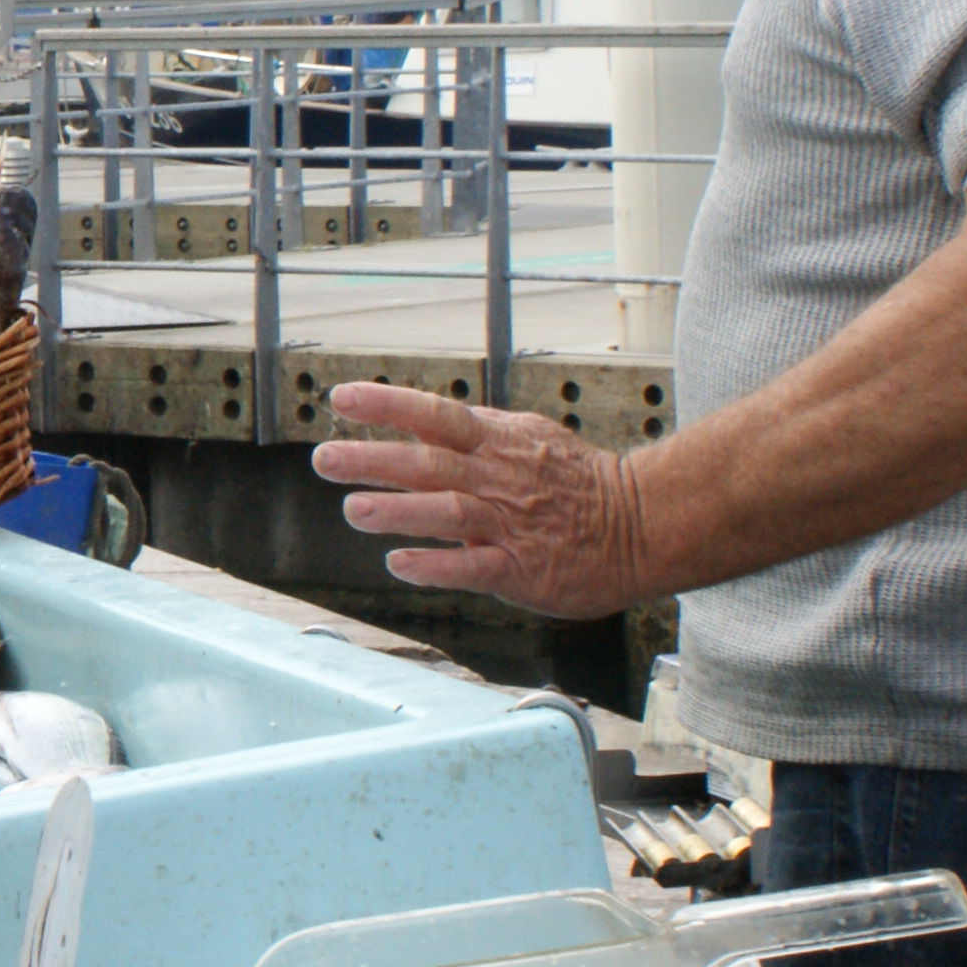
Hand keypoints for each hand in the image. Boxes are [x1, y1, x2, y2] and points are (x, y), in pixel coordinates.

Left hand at [309, 380, 652, 620]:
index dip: (388, 405)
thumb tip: (421, 423)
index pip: (436, 415)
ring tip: (354, 510)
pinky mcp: (522, 569)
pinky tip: (399, 564)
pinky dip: (436, 565)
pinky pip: (474, 567)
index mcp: (497, 444)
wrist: (642, 526)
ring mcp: (510, 524)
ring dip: (399, 511)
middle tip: (324, 459)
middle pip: (429, 464)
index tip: (341, 397)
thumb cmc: (578, 483)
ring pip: (449, 512)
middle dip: (373, 461)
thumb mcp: (529, 439)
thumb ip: (476, 434)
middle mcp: (498, 479)